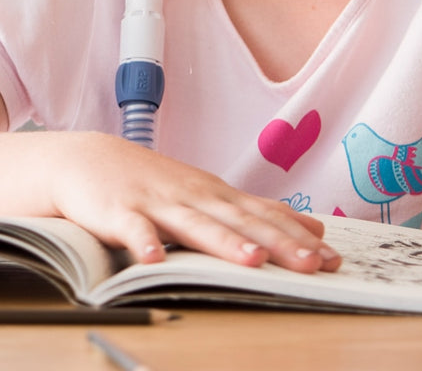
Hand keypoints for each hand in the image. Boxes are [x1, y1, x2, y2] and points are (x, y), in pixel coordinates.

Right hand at [48, 132, 341, 273]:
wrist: (90, 159)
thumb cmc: (155, 182)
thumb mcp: (209, 195)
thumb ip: (255, 213)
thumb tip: (310, 228)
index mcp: (218, 196)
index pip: (266, 216)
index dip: (298, 237)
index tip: (332, 257)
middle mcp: (195, 197)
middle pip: (241, 222)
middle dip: (278, 243)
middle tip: (311, 263)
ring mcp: (158, 203)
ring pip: (196, 225)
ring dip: (224, 243)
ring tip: (251, 260)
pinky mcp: (120, 212)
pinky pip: (132, 230)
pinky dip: (144, 243)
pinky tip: (154, 260)